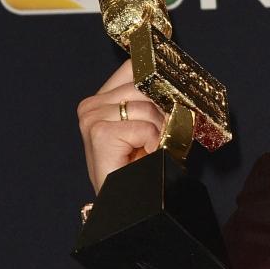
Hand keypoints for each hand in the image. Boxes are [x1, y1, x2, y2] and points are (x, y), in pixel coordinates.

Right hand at [76, 60, 166, 193]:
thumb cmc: (144, 166)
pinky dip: (154, 143)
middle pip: (145, 84)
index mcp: (103, 99)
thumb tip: (178, 78)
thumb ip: (158, 100)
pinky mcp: (98, 132)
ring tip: (152, 149)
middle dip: (165, 112)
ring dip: (160, 131)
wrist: (130, 202)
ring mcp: (91, 118)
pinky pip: (144, 126)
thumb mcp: (155, 126)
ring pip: (147, 106)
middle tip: (163, 137)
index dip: (158, 71)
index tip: (173, 72)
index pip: (135, 66)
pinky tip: (145, 155)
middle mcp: (91, 105)